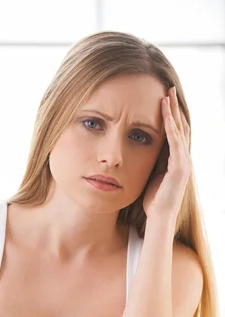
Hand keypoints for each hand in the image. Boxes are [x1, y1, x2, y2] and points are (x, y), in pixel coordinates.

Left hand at [143, 86, 191, 220]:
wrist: (159, 217)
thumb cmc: (153, 199)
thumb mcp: (152, 174)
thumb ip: (153, 161)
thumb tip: (145, 148)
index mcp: (176, 159)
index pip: (175, 131)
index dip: (171, 114)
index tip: (164, 98)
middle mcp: (184, 158)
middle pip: (180, 126)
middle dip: (174, 107)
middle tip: (169, 88)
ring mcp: (184, 162)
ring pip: (179, 131)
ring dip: (173, 113)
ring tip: (168, 95)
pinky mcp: (180, 168)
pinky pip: (175, 144)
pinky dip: (171, 129)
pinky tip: (166, 117)